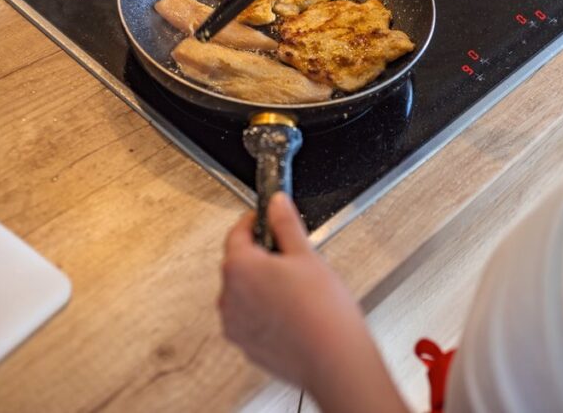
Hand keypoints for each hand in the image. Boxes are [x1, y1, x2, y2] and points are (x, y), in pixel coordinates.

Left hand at [218, 193, 375, 389]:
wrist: (333, 360)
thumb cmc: (322, 311)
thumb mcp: (306, 254)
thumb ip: (285, 223)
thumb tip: (276, 203)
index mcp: (240, 268)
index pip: (236, 233)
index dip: (253, 221)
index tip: (265, 217)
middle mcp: (229, 297)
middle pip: (238, 264)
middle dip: (260, 255)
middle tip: (289, 254)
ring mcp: (235, 325)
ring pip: (243, 293)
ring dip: (261, 285)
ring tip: (295, 288)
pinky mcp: (246, 346)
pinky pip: (250, 318)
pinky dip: (265, 311)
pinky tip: (292, 311)